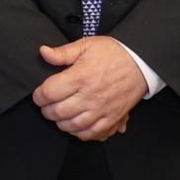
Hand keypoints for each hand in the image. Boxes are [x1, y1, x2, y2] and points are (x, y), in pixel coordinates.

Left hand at [31, 37, 146, 141]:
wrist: (140, 63)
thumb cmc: (113, 54)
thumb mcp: (86, 45)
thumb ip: (63, 52)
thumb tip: (43, 53)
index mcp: (80, 77)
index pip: (49, 93)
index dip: (38, 96)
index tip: (39, 94)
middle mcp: (90, 96)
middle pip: (58, 112)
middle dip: (47, 110)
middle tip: (47, 105)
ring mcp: (101, 110)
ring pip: (73, 126)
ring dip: (61, 123)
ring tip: (59, 115)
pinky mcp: (112, 119)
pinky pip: (92, 134)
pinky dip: (80, 133)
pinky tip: (76, 125)